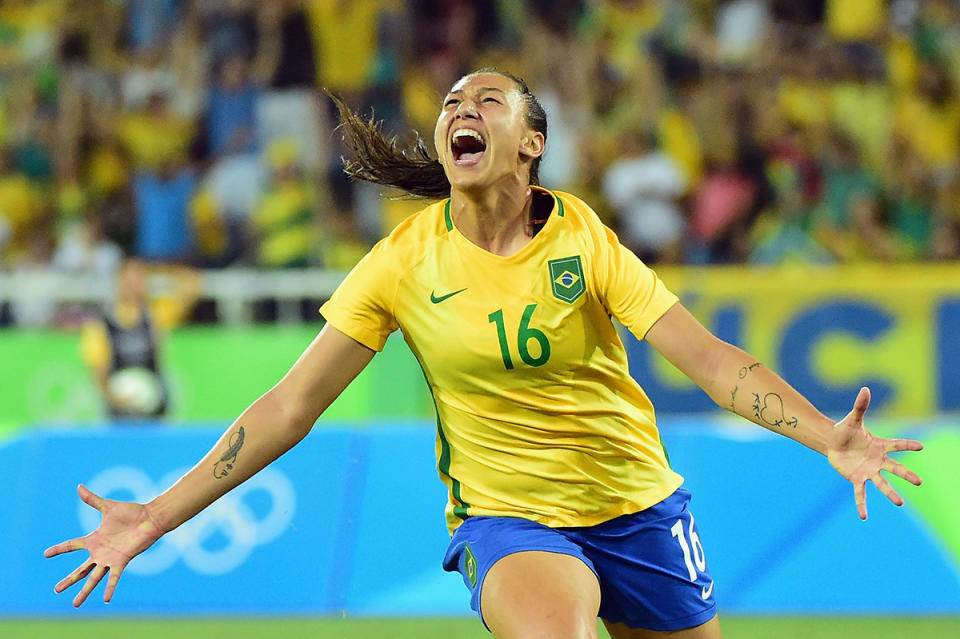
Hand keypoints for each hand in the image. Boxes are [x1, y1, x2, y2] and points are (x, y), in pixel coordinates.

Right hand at [44, 484, 165, 606]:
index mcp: (95, 539)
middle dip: (69, 580)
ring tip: (75, 604)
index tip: (45, 554)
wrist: (150, 517)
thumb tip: (78, 486)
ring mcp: (110, 558)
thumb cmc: (131, 512)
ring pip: (93, 577)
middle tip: (55, 590)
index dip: (59, 549)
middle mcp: (100, 552)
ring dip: (84, 591)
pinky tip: (105, 599)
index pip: (72, 545)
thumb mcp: (108, 506)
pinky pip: (114, 577)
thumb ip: (92, 499)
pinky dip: (110, 588)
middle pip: (80, 569)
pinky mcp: (122, 560)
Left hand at [826, 387, 922, 519]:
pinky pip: (860, 493)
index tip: (921, 447)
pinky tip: (864, 517)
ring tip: (900, 503)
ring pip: (882, 483)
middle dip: (906, 475)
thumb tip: (865, 388)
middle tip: (919, 482)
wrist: (832, 442)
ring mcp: (868, 470)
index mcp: (879, 445)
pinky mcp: (856, 478)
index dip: (908, 446)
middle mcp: (877, 460)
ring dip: (890, 493)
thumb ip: (860, 406)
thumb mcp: (853, 419)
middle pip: (894, 468)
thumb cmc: (845, 430)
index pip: (897, 445)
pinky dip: (862, 504)